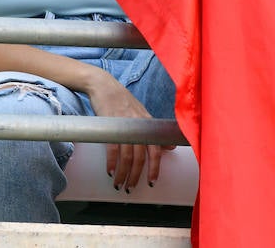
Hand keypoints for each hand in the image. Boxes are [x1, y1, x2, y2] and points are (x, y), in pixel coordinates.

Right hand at [86, 72, 174, 191]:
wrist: (105, 87)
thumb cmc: (123, 103)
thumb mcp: (142, 115)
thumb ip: (153, 133)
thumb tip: (170, 147)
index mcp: (148, 125)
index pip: (156, 150)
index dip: (155, 167)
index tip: (151, 182)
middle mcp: (139, 126)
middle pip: (141, 157)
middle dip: (136, 176)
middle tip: (130, 188)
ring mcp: (125, 126)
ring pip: (127, 156)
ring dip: (123, 174)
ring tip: (119, 185)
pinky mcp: (110, 126)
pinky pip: (113, 149)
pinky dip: (112, 163)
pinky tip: (110, 172)